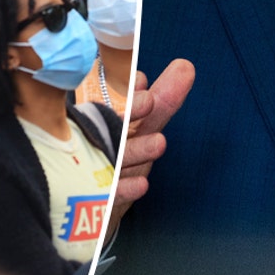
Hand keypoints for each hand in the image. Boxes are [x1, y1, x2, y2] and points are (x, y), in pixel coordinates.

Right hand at [109, 60, 194, 234]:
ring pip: (115, 160)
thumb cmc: (121, 159)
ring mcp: (95, 174)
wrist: (89, 209)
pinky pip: (110, 196)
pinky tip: (141, 185)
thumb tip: (186, 66)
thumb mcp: (143, 130)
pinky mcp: (97, 202)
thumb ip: (163, 102)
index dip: (130, 96)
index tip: (142, 79)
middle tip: (148, 99)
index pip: (116, 106)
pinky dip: (124, 190)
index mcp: (106, 124)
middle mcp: (98, 145)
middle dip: (131, 114)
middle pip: (113, 129)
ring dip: (136, 150)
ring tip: (159, 143)